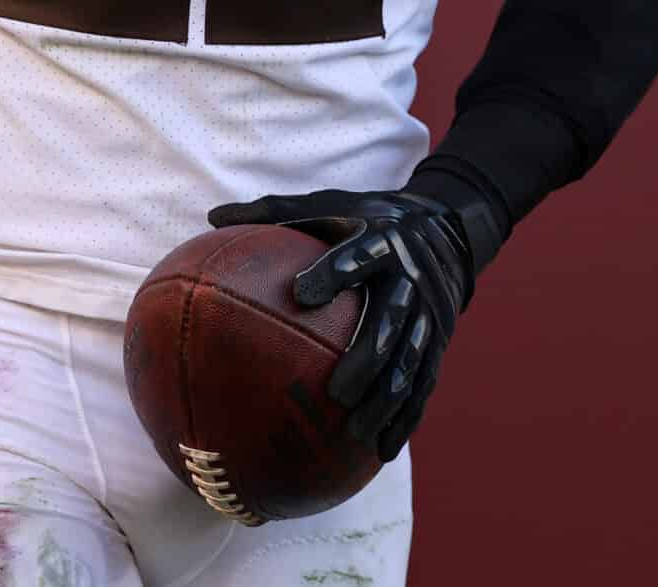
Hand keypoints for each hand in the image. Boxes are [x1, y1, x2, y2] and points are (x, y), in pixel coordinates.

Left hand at [207, 189, 474, 461]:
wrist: (445, 230)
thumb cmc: (366, 219)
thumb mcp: (329, 206)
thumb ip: (275, 213)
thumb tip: (212, 216)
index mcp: (382, 240)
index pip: (361, 255)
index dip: (336, 272)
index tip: (302, 294)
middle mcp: (411, 278)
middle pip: (391, 320)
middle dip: (367, 358)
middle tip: (334, 393)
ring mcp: (430, 313)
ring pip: (411, 360)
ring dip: (387, 400)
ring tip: (355, 434)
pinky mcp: (438, 340)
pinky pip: (423, 382)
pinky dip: (405, 417)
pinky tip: (381, 450)